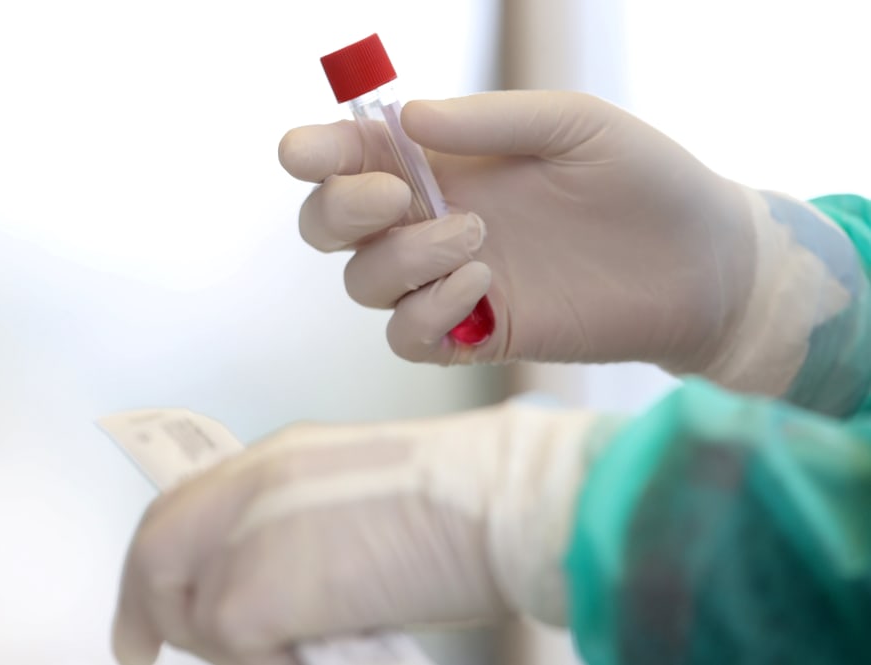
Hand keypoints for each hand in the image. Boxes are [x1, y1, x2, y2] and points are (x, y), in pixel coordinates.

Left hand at [112, 400, 621, 664]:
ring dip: (231, 645)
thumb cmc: (464, 506)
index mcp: (280, 460)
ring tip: (291, 647)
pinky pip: (231, 648)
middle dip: (145, 607)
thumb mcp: (364, 505)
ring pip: (192, 612)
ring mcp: (243, 535)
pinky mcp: (249, 594)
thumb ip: (308, 534)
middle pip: (156, 546)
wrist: (492, 502)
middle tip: (139, 651)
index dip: (158, 560)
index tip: (147, 608)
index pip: (188, 508)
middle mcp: (249, 486)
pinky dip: (266, 661)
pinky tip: (316, 650)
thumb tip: (293, 591)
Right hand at [279, 91, 755, 370]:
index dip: (314, 154)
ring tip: (477, 238)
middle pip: (329, 226)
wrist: (702, 264)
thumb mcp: (574, 125)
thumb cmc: (643, 180)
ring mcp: (452, 281)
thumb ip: (491, 121)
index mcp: (445, 164)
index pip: (350, 158)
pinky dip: (426, 313)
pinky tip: (483, 286)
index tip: (309, 152)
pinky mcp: (479, 333)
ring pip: (363, 283)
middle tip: (397, 195)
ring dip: (400, 259)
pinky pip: (408, 336)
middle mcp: (432, 221)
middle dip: (340, 210)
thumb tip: (405, 118)